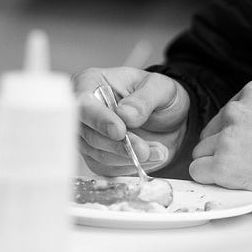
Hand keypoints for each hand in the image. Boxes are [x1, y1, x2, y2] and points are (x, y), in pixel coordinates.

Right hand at [73, 66, 189, 175]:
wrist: (167, 117)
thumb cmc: (157, 94)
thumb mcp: (160, 87)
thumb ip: (144, 98)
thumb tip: (125, 114)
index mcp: (92, 82)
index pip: (83, 102)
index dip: (99, 119)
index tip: (120, 131)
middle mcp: (84, 110)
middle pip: (88, 133)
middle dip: (118, 145)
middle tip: (144, 149)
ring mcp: (87, 135)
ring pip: (98, 154)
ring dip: (128, 157)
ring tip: (157, 151)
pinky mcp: (96, 156)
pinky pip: (107, 168)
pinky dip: (129, 166)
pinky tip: (150, 158)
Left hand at [189, 80, 251, 207]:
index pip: (227, 113)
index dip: (235, 132)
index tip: (248, 145)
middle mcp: (236, 110)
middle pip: (212, 132)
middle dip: (223, 148)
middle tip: (244, 163)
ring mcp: (227, 137)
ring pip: (202, 152)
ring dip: (216, 165)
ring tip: (240, 175)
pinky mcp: (223, 164)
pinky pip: (198, 172)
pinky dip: (209, 180)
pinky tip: (228, 183)